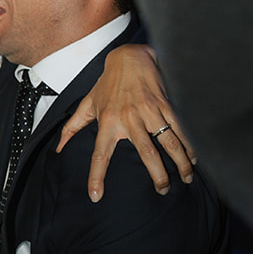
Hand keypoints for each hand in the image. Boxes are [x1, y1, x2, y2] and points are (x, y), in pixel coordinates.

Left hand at [56, 43, 195, 200]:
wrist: (128, 57)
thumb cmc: (107, 83)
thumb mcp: (87, 104)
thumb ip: (73, 127)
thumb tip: (59, 148)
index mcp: (107, 122)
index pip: (99, 155)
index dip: (96, 176)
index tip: (96, 196)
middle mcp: (129, 118)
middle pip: (146, 153)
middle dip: (158, 175)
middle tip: (162, 190)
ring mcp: (149, 111)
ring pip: (168, 142)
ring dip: (180, 162)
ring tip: (185, 178)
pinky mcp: (164, 103)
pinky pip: (179, 127)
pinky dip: (188, 143)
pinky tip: (193, 157)